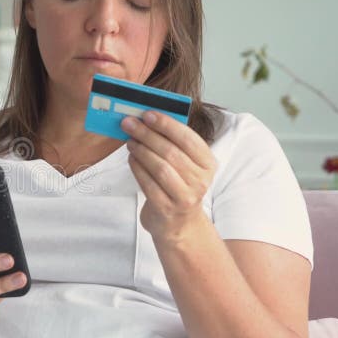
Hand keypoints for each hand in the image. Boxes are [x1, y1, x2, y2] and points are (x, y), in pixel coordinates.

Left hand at [121, 111, 216, 243]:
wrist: (179, 224)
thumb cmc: (178, 186)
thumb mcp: (185, 165)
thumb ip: (173, 144)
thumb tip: (146, 119)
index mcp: (208, 164)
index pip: (188, 138)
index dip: (167, 124)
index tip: (147, 114)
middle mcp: (200, 180)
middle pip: (171, 152)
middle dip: (147, 134)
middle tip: (129, 123)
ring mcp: (185, 196)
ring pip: (160, 167)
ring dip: (141, 150)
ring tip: (129, 141)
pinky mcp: (167, 208)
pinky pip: (148, 183)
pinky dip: (137, 168)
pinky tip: (131, 158)